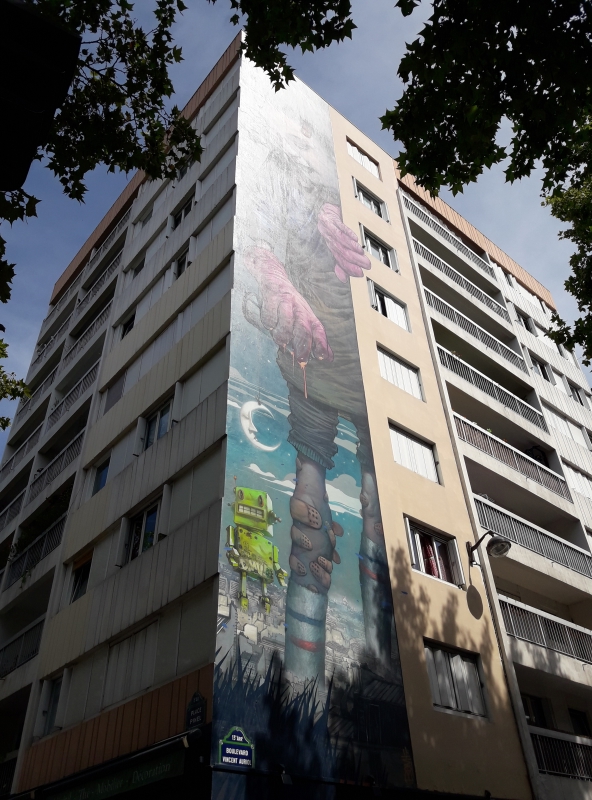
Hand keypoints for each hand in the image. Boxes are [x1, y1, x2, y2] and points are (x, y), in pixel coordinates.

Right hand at [244, 247, 332, 363]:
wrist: (274, 276)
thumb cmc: (290, 304)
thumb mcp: (304, 319)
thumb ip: (315, 338)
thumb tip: (329, 358)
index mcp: (308, 314)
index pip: (318, 329)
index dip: (321, 343)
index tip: (322, 358)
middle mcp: (299, 307)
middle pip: (304, 326)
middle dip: (303, 344)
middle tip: (301, 358)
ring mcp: (285, 300)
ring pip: (287, 319)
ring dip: (284, 333)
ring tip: (282, 342)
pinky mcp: (271, 296)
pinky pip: (269, 313)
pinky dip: (269, 322)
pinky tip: (270, 325)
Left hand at [318, 203, 370, 281]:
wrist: (321, 209)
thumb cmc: (330, 226)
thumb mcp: (335, 244)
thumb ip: (340, 262)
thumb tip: (344, 279)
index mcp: (330, 248)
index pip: (340, 261)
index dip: (350, 268)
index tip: (361, 273)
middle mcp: (329, 241)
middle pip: (342, 253)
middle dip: (355, 260)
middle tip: (367, 265)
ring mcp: (329, 230)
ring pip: (341, 242)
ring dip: (352, 248)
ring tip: (361, 253)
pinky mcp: (331, 220)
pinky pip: (339, 228)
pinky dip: (347, 234)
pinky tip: (355, 239)